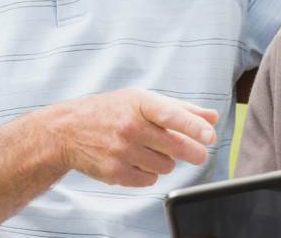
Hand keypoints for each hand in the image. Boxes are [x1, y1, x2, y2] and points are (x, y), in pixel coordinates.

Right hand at [47, 88, 218, 186]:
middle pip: (173, 146)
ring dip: (166, 161)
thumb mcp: (142, 100)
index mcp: (138, 103)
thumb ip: (180, 109)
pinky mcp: (114, 172)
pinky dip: (149, 173)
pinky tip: (137, 161)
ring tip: (151, 150)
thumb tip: (212, 116)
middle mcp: (129, 126)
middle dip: (193, 152)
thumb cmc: (112, 111)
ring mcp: (120, 151)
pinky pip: (149, 180)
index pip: (169, 114)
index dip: (192, 125)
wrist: (68, 130)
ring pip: (165, 166)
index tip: (209, 134)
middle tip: (199, 154)